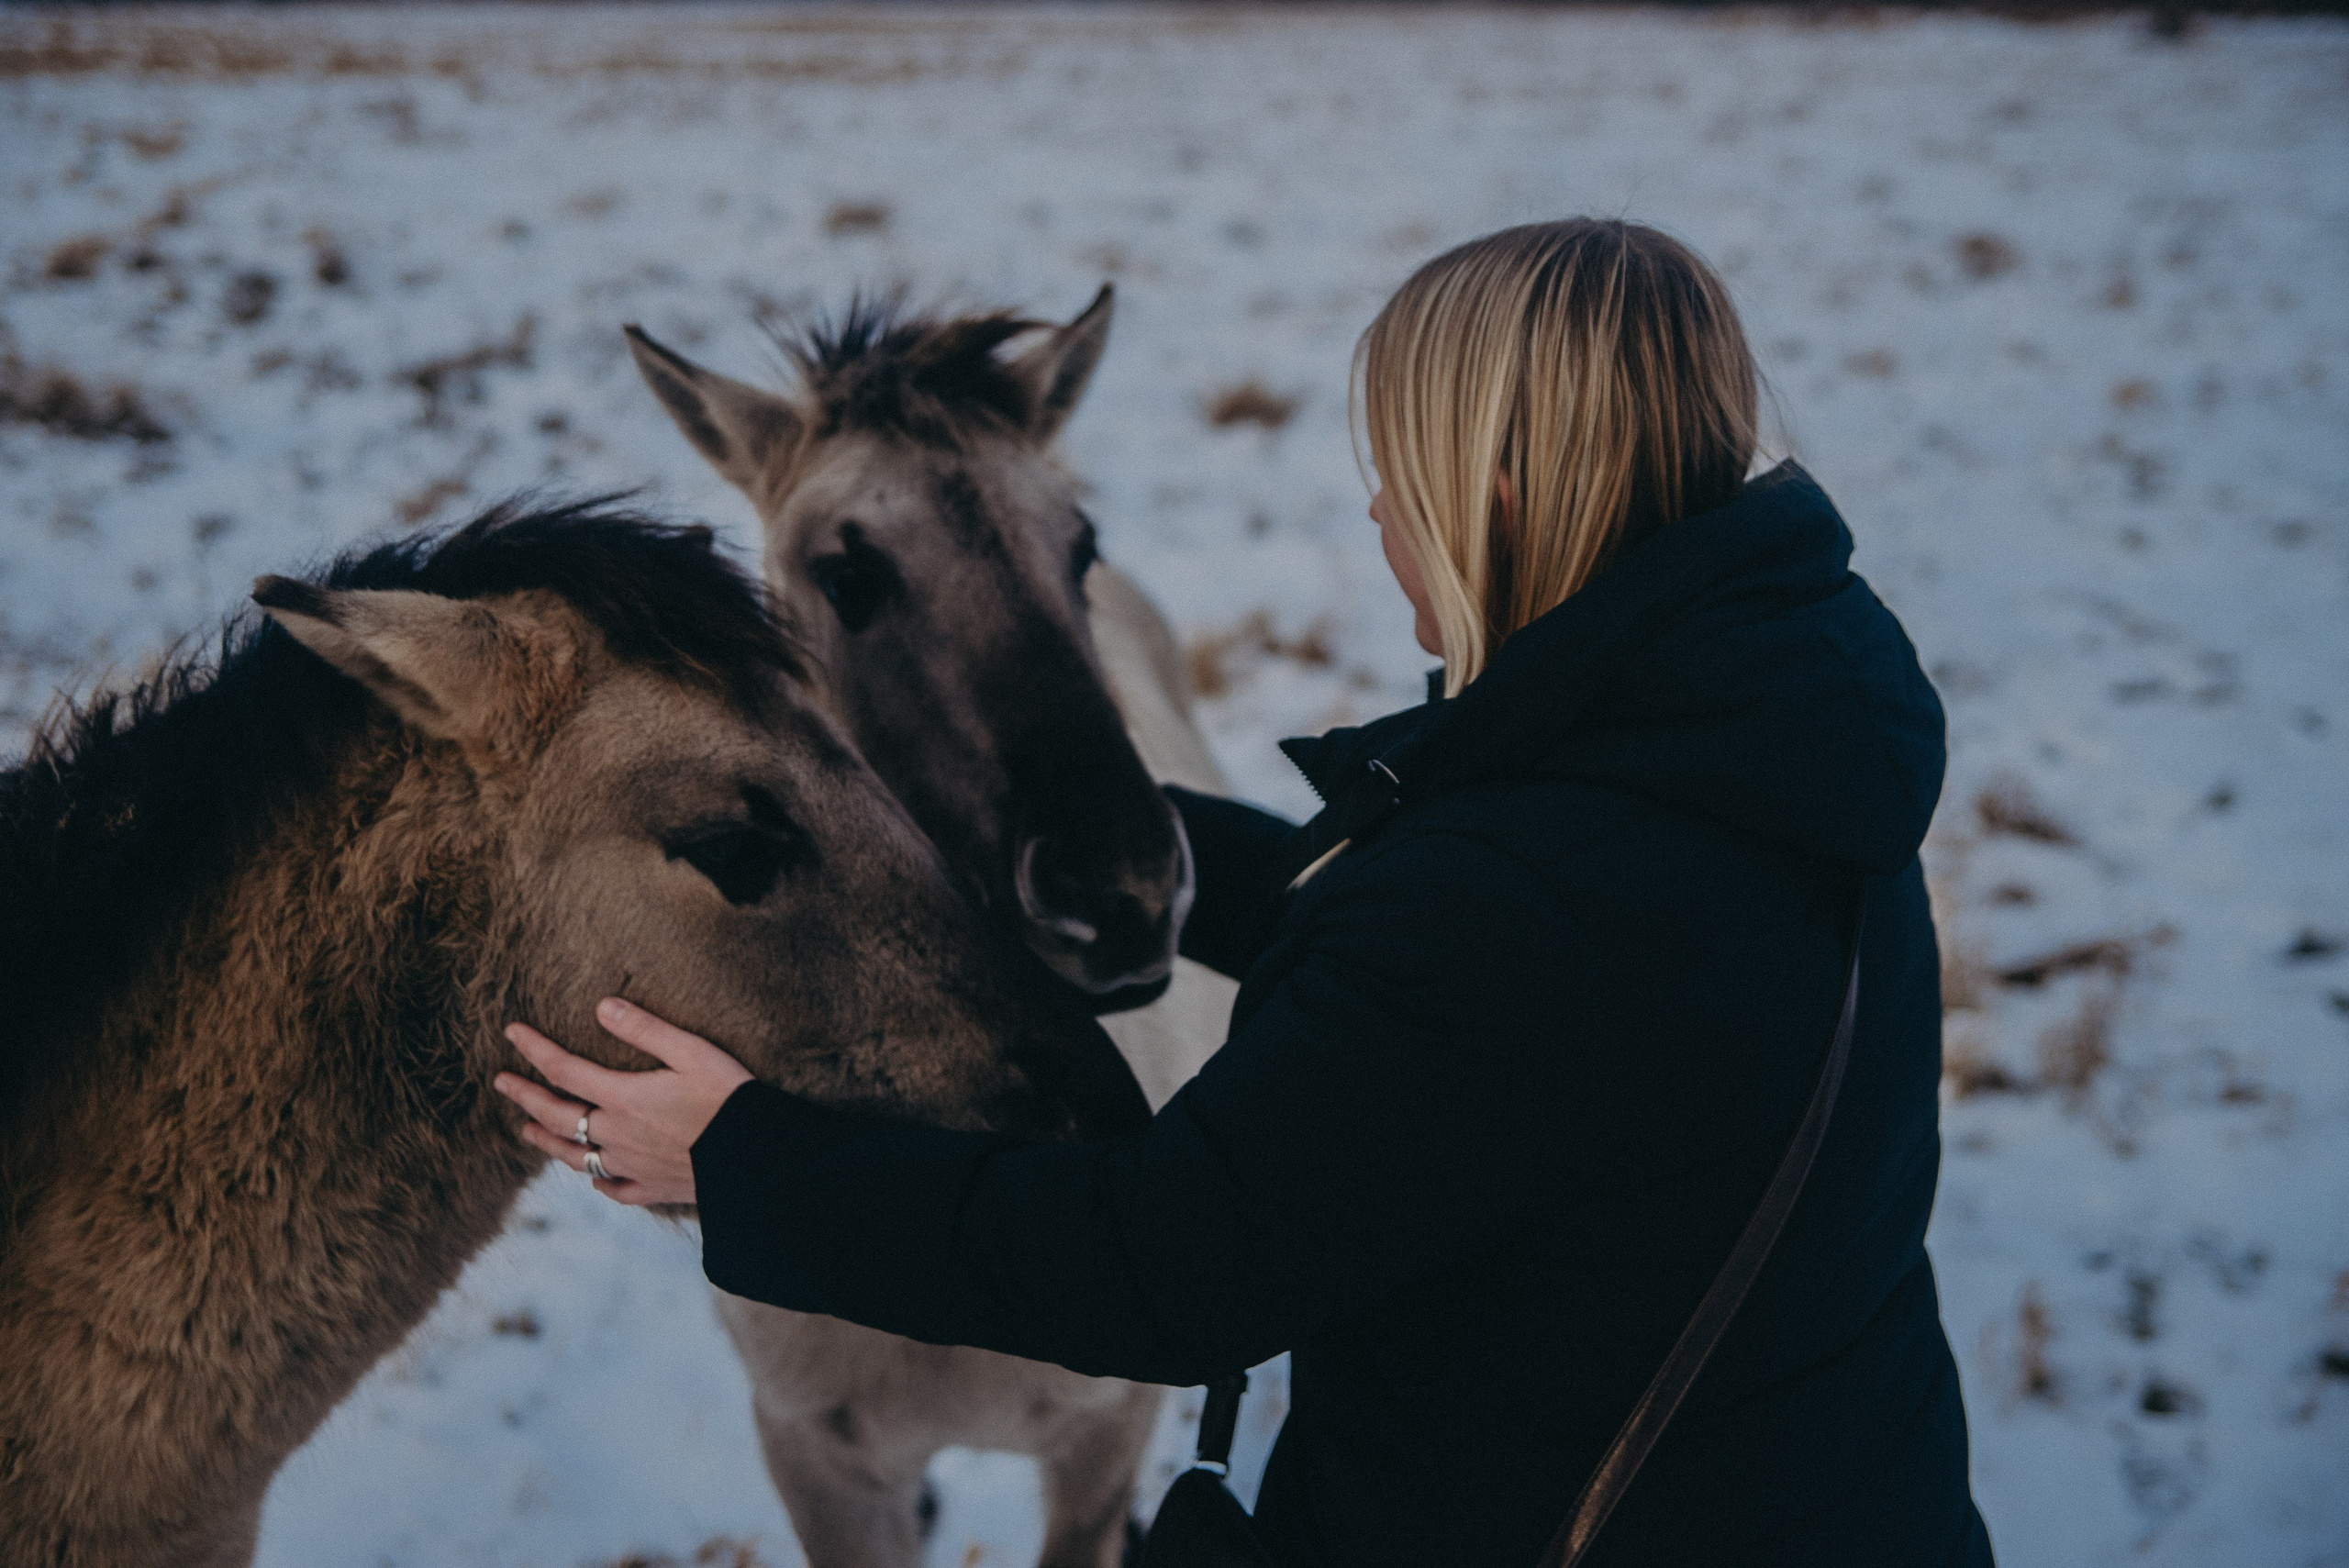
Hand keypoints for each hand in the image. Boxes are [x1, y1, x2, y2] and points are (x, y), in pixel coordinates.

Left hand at [493, 997, 754, 1206]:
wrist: (759, 1157)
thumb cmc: (729, 1097)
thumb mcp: (692, 1051)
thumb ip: (644, 1029)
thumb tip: (601, 1007)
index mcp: (623, 1097)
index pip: (564, 1069)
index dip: (534, 1049)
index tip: (512, 1031)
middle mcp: (617, 1135)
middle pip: (557, 1116)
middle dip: (525, 1096)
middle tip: (502, 1081)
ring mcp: (631, 1166)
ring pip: (575, 1156)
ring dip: (546, 1141)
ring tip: (526, 1131)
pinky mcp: (653, 1188)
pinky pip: (613, 1189)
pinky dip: (597, 1181)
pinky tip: (593, 1177)